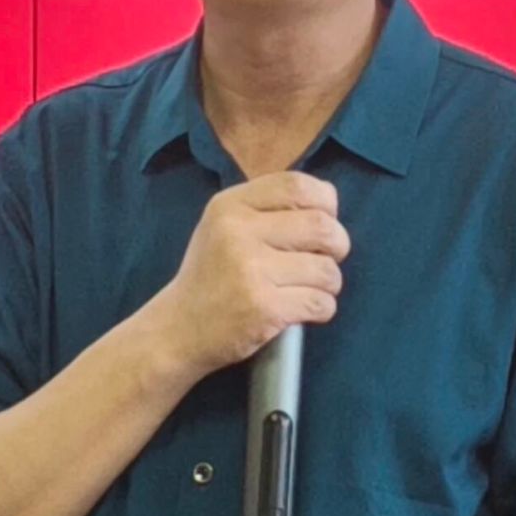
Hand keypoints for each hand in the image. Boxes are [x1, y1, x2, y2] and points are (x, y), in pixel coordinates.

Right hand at [146, 171, 350, 378]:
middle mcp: (238, 231)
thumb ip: (267, 208)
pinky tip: (305, 310)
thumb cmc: (211, 275)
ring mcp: (250, 270)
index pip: (297, 185)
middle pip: (321, 226)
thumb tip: (328, 197)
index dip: (325, 202)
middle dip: (338, 245)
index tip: (324, 220)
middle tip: (327, 259)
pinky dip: (323, 309)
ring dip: (330, 283)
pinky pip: (320, 303)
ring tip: (312, 289)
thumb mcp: (224, 226)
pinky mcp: (263, 307)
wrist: (178, 330)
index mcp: (230, 205)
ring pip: (326, 269)